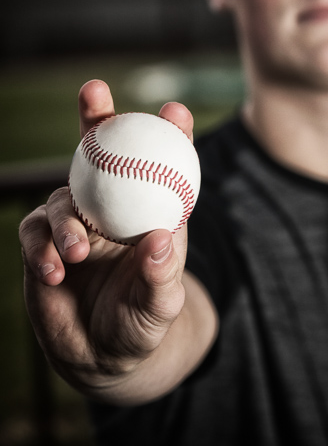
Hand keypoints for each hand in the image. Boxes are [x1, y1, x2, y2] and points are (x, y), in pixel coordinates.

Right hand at [19, 79, 196, 399]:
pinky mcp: (41, 243)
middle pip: (101, 152)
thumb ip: (161, 276)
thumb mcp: (158, 305)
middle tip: (94, 89)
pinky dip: (41, 247)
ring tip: (77, 254)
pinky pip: (34, 233)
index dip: (169, 131)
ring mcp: (74, 221)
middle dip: (96, 115)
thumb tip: (160, 239)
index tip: (175, 109)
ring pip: (63, 197)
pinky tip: (54, 271)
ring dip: (67, 220)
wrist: (99, 355)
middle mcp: (111, 207)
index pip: (160, 162)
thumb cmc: (141, 323)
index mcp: (148, 210)